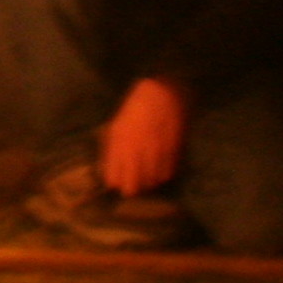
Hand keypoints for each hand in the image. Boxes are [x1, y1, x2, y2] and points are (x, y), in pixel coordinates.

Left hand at [98, 77, 186, 197]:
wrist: (162, 94)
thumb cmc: (136, 108)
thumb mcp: (116, 126)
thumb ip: (112, 150)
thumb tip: (111, 172)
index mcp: (118, 144)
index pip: (112, 179)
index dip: (115, 182)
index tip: (117, 179)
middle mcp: (135, 152)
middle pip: (132, 189)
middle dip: (131, 187)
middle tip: (133, 180)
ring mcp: (154, 153)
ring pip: (150, 184)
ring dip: (147, 181)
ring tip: (146, 172)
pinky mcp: (172, 153)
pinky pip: (166, 175)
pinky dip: (162, 174)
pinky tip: (159, 166)